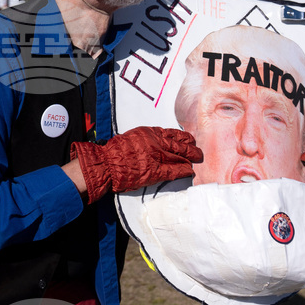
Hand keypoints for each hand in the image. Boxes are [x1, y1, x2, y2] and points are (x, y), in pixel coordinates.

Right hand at [71, 127, 202, 203]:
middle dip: (191, 148)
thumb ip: (146, 139)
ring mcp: (156, 157)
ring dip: (190, 159)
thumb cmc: (114, 151)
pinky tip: (190, 171)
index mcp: (149, 133)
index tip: (189, 139)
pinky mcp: (155, 172)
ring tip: (197, 160)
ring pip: (179, 157)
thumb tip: (156, 142)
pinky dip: (183, 171)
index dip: (183, 137)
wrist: (106, 164)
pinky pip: (174, 171)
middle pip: (179, 144)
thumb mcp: (132, 137)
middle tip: (198, 151)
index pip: (172, 134)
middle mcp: (155, 143)